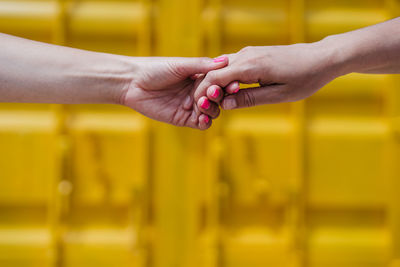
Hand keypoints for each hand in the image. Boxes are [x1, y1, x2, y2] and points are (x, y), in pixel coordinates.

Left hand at [121, 56, 227, 129]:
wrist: (132, 83)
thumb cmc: (154, 69)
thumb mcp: (180, 65)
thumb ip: (202, 66)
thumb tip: (225, 61)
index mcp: (199, 77)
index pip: (219, 82)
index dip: (226, 84)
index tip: (232, 85)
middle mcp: (197, 92)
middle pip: (218, 98)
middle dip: (219, 97)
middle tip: (213, 93)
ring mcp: (191, 106)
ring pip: (212, 112)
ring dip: (212, 110)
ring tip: (203, 105)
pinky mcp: (182, 119)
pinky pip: (200, 124)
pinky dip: (205, 123)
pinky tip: (202, 118)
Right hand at [193, 42, 342, 112]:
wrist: (321, 58)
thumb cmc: (304, 78)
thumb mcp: (278, 95)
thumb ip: (250, 99)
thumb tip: (225, 105)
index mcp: (251, 65)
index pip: (215, 77)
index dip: (204, 93)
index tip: (200, 108)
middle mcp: (246, 55)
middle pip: (214, 71)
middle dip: (205, 89)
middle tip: (203, 108)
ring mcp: (249, 52)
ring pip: (221, 67)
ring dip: (215, 84)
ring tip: (214, 102)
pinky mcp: (253, 53)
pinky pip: (232, 65)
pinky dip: (225, 78)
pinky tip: (227, 91)